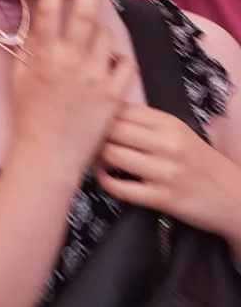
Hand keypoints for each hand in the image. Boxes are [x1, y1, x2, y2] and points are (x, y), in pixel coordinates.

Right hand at [10, 0, 137, 177]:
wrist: (50, 153)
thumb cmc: (29, 114)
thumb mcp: (19, 75)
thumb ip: (26, 45)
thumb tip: (30, 19)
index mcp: (43, 55)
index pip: (48, 10)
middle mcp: (70, 62)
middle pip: (83, 13)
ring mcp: (95, 77)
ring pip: (106, 36)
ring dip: (100, 29)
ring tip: (92, 34)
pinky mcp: (114, 94)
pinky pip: (126, 64)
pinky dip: (120, 58)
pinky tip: (111, 61)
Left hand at [98, 103, 240, 239]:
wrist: (235, 197)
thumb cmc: (199, 162)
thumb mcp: (178, 133)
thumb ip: (145, 121)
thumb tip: (103, 109)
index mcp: (168, 123)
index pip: (120, 108)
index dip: (97, 112)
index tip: (85, 117)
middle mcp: (167, 144)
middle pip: (111, 129)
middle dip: (91, 133)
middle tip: (81, 138)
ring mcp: (165, 172)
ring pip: (112, 156)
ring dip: (95, 157)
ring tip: (92, 157)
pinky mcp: (163, 198)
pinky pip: (121, 188)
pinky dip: (105, 181)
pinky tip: (104, 177)